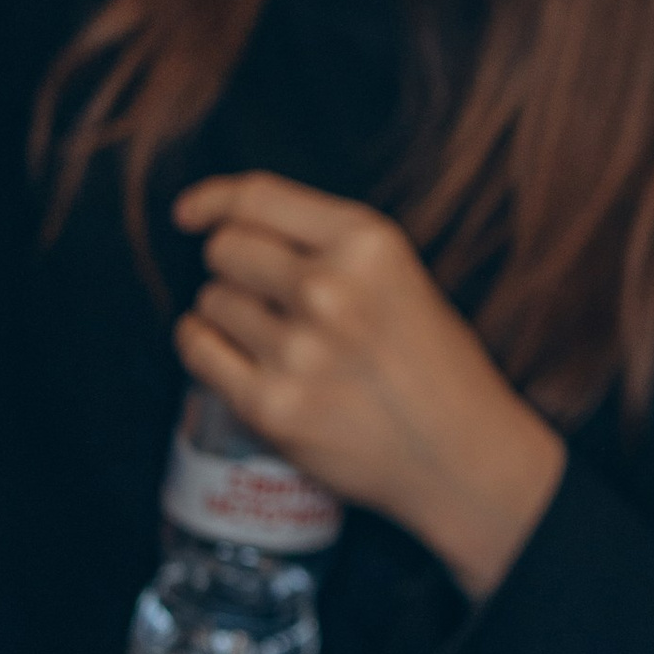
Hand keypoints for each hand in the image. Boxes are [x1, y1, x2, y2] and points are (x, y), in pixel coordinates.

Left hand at [173, 171, 564, 602]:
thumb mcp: (401, 275)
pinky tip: (227, 354)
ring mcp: (297, 350)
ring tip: (271, 338)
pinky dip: (203, 346)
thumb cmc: (434, 365)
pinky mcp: (271, 406)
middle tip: (264, 297)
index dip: (213, 201)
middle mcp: (329, 289)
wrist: (462, 456)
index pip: (257, 197)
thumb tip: (227, 226)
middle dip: (234, 268)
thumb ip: (330, 246)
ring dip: (227, 314)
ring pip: (211, 301)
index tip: (190, 215)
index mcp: (368, 244)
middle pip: (225, 249)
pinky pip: (197, 350)